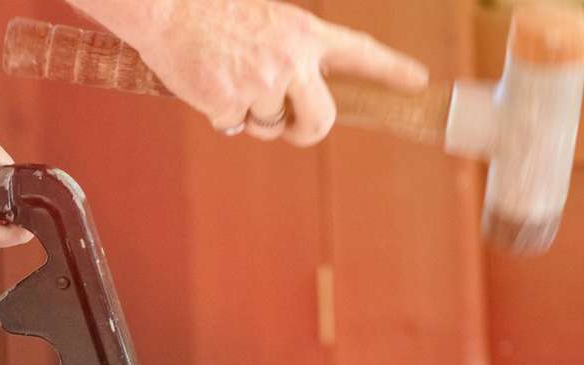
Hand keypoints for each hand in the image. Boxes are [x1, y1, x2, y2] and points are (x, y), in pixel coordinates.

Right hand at [126, 0, 428, 145]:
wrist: (166, 6)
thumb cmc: (209, 10)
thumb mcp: (265, 21)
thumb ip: (290, 52)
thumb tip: (291, 101)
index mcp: (304, 33)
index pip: (359, 52)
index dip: (391, 69)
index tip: (417, 81)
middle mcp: (292, 60)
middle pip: (321, 120)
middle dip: (305, 131)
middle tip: (287, 127)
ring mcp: (264, 84)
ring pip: (268, 125)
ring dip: (248, 114)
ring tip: (224, 75)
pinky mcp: (232, 103)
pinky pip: (232, 124)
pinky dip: (217, 110)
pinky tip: (204, 80)